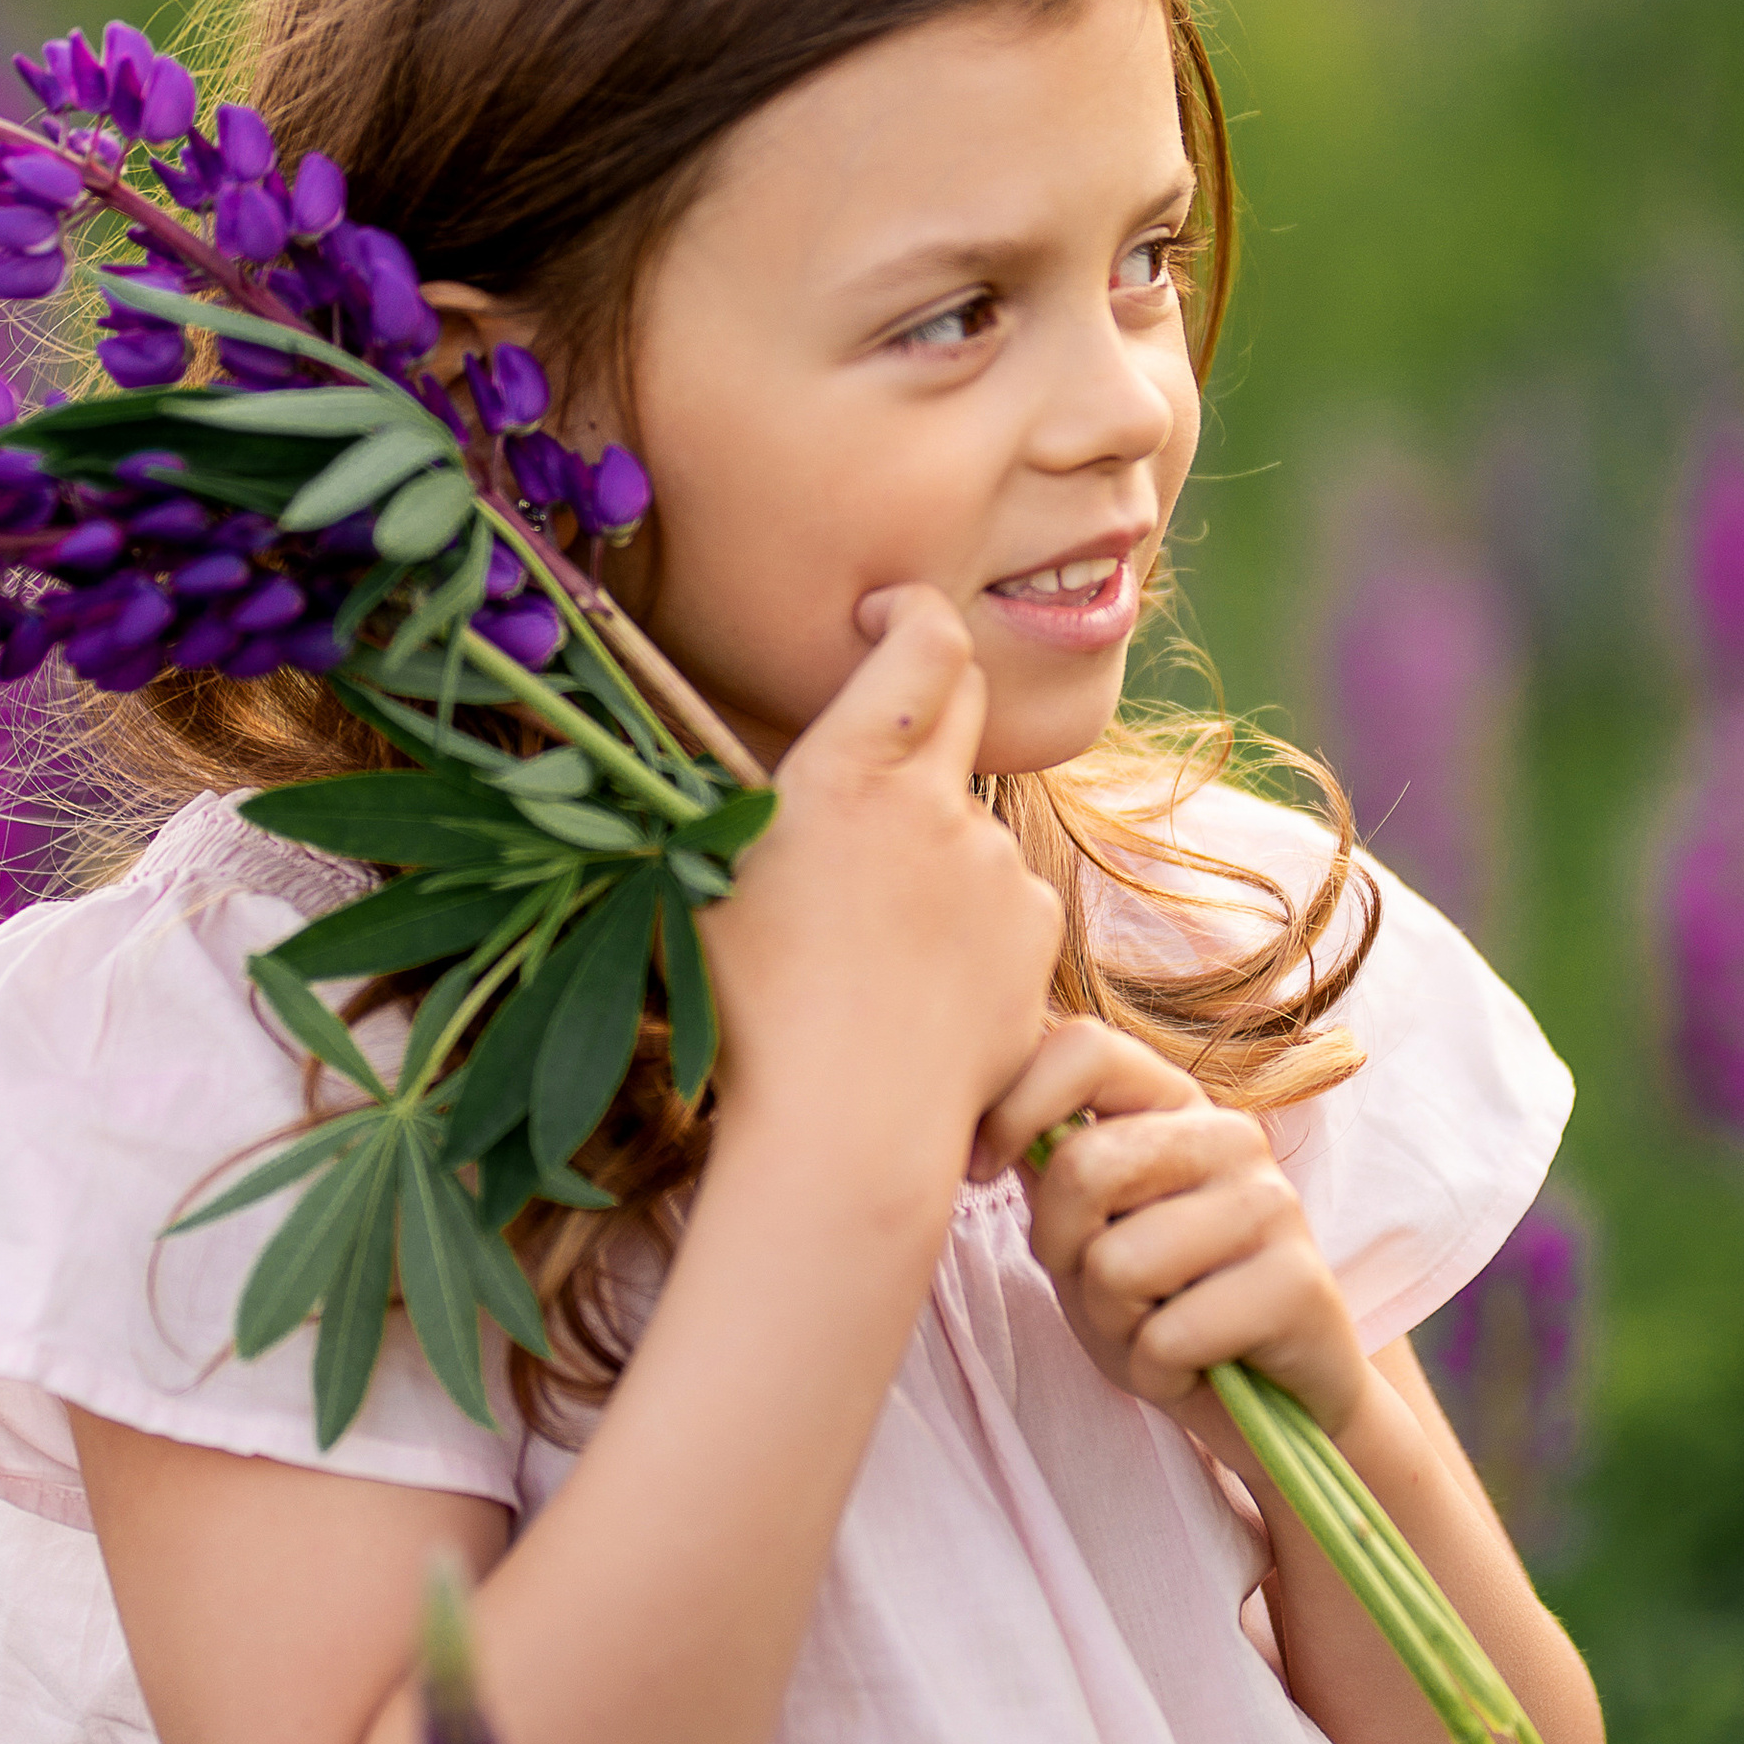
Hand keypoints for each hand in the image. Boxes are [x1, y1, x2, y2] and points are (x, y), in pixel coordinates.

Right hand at [704, 587, 1059, 1177]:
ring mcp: (999, 870)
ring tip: (870, 942)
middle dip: (925, 710)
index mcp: (848, 772)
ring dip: (935, 846)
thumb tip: (738, 755)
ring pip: (972, 821)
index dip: (912, 611)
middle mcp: (938, 804)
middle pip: (964, 704)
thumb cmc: (747, 1013)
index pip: (926, 637)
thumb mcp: (706, 882)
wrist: (847, 1131)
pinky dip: (972, 919)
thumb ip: (740, 800)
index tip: (886, 619)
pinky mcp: (1037, 934)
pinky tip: (918, 983)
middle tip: (874, 772)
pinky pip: (1007, 898)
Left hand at [975, 1019, 1372, 1445]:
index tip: (982, 1169)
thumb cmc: (1162, 1306)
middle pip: (1084, 1166)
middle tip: (1101, 1285)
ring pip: (1117, 1264)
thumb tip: (971, 1097)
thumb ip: (1044, 1162)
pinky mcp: (1299, 1283)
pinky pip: (1168, 1338)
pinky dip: (1158, 1374)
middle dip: (1060, 1249)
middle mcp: (1229, 1135)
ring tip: (1158, 1327)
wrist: (1269, 1401)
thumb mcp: (1083, 1230)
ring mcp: (1272, 1202)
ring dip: (1115, 1324)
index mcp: (1173, 1103)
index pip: (1084, 1048)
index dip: (1011, 1109)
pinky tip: (1193, 1369)